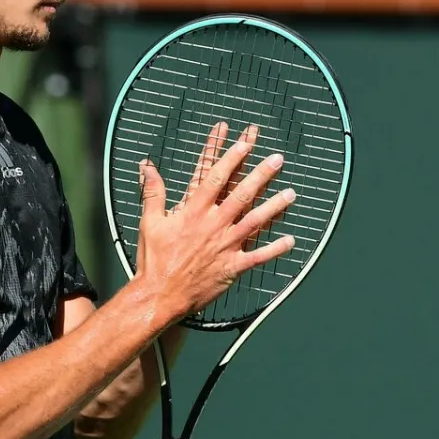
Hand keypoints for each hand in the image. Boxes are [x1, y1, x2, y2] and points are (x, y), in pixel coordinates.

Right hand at [134, 121, 296, 320]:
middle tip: (277, 159)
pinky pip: (258, 256)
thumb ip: (153, 191)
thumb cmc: (154, 259)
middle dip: (261, 174)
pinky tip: (291, 240)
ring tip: (291, 193)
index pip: (215, 178)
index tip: (244, 143)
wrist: (160, 295)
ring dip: (275, 206)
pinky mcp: (233, 267)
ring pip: (255, 221)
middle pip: (241, 194)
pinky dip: (275, 249)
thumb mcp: (149, 221)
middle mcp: (213, 225)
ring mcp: (225, 246)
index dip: (231, 158)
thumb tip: (147, 166)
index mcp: (193, 212)